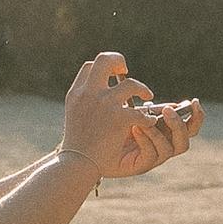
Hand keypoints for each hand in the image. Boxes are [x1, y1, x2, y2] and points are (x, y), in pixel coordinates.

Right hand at [58, 51, 154, 173]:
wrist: (76, 163)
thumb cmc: (78, 143)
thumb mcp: (74, 114)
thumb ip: (85, 98)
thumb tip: (101, 88)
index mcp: (78, 92)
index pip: (90, 66)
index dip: (104, 68)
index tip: (112, 76)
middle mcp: (90, 93)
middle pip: (105, 60)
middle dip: (118, 61)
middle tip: (126, 71)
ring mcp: (104, 104)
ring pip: (131, 84)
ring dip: (142, 90)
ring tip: (148, 97)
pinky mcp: (118, 118)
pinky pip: (141, 111)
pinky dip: (147, 118)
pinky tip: (148, 123)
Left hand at [101, 96, 202, 178]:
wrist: (90, 148)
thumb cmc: (110, 127)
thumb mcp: (131, 112)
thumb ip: (151, 108)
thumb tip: (169, 103)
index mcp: (165, 132)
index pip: (190, 127)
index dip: (197, 116)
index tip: (194, 101)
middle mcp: (163, 146)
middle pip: (185, 141)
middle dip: (180, 125)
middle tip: (167, 111)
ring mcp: (153, 158)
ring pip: (171, 149)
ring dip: (160, 132)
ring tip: (144, 120)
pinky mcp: (142, 166)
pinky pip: (152, 154)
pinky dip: (146, 139)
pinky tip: (134, 128)